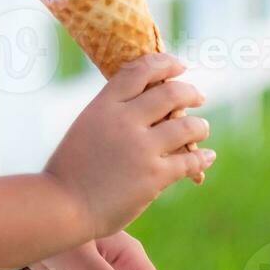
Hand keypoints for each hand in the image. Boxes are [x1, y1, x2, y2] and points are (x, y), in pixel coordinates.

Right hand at [43, 52, 214, 237]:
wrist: (61, 206)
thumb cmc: (69, 170)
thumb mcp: (86, 127)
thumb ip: (112, 114)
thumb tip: (143, 105)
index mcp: (104, 105)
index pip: (140, 71)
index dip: (165, 63)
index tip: (179, 65)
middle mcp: (125, 120)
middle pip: (170, 93)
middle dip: (190, 92)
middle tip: (198, 97)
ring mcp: (141, 148)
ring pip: (187, 127)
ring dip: (200, 127)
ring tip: (202, 128)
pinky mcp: (154, 176)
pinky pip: (189, 161)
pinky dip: (202, 158)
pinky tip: (207, 157)